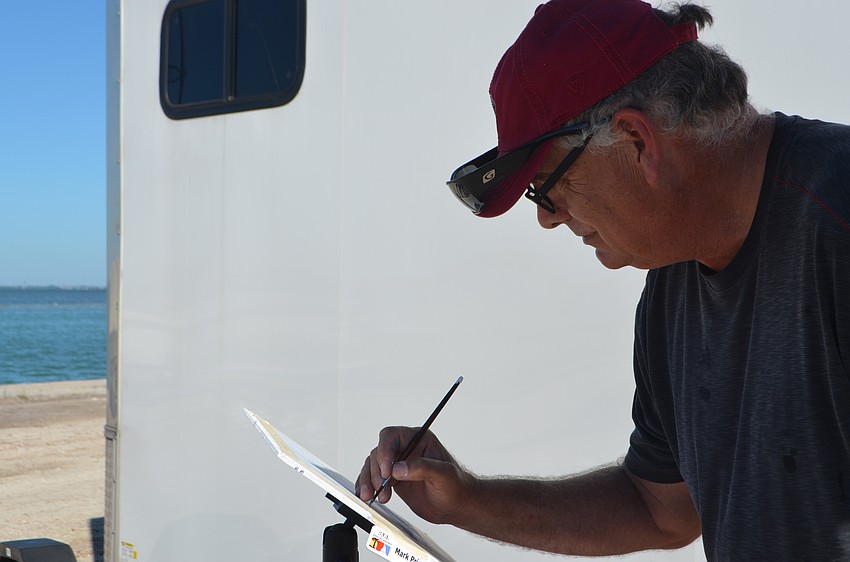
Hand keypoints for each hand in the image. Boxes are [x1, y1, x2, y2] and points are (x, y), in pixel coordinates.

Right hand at [355, 426, 475, 524]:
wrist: (457, 505)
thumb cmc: (457, 486)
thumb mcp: (445, 475)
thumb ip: (423, 468)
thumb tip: (399, 468)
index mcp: (419, 439)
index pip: (393, 437)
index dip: (385, 451)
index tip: (386, 471)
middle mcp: (406, 449)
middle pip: (379, 452)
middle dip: (376, 471)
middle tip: (381, 488)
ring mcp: (398, 464)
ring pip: (373, 466)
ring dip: (369, 480)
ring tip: (372, 496)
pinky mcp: (393, 480)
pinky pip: (373, 479)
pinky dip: (367, 486)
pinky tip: (367, 495)